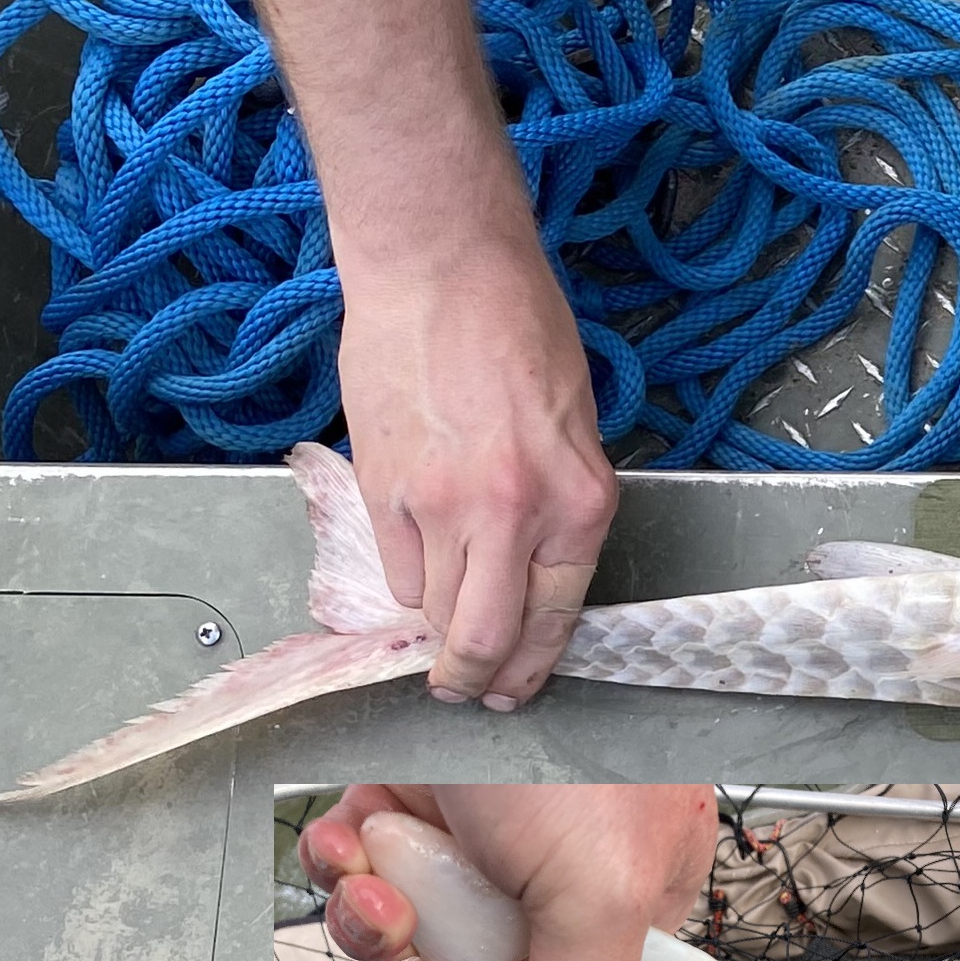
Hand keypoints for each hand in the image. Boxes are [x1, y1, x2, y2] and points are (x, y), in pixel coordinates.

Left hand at [299, 783, 719, 960]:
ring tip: (375, 894)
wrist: (480, 655)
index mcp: (630, 887)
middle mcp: (556, 862)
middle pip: (482, 956)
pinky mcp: (415, 789)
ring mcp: (482, 827)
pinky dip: (344, 862)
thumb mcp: (609, 889)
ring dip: (377, 922)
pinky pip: (365, 855)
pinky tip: (352, 843)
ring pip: (414, 915)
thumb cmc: (566, 749)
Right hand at [337, 243, 616, 711]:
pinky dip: (402, 576)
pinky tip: (412, 557)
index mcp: (578, 502)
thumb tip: (532, 571)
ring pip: (430, 609)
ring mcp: (441, 506)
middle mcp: (514, 514)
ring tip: (436, 621)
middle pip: (483, 637)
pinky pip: (392, 566)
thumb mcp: (576, 428)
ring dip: (433, 624)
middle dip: (472, 678)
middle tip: (465, 690)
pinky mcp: (381, 489)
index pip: (554, 618)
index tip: (513, 689)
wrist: (440, 270)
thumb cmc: (519, 332)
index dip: (531, 668)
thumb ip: (558, 506)